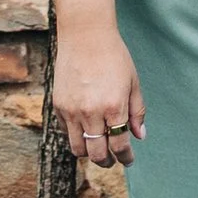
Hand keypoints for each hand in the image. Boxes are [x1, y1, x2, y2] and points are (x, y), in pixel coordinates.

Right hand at [51, 25, 144, 169]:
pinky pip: (66, 132)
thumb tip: (139, 136)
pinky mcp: (58, 106)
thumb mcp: (132, 82)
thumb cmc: (114, 56)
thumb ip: (136, 111)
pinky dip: (76, 137)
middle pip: (97, 154)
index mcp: (114, 107)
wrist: (85, 36)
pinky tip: (85, 131)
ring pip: (78, 148)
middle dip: (107, 162)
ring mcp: (72, 111)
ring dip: (89, 154)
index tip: (129, 160)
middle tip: (113, 161)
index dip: (126, 157)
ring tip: (98, 150)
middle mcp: (91, 113)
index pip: (119, 145)